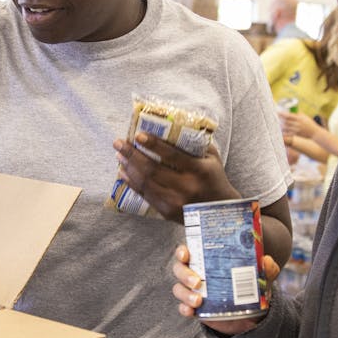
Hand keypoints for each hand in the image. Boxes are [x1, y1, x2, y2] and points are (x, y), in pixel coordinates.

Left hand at [113, 133, 234, 222]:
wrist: (219, 212)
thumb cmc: (215, 179)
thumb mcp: (212, 158)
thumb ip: (195, 144)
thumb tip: (174, 125)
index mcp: (198, 171)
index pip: (172, 156)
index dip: (153, 145)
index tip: (138, 135)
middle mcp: (185, 187)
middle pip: (152, 169)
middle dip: (132, 154)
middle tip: (118, 142)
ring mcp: (174, 202)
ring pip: (145, 183)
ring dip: (129, 167)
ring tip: (119, 155)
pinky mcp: (166, 212)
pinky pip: (144, 195)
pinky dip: (132, 183)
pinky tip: (123, 172)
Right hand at [170, 244, 279, 335]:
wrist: (250, 310)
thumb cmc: (249, 284)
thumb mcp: (259, 276)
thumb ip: (266, 268)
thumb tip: (266, 261)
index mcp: (205, 259)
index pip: (187, 251)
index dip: (182, 251)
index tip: (186, 254)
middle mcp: (196, 273)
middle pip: (180, 269)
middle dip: (184, 275)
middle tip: (196, 282)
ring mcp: (193, 291)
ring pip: (179, 289)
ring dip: (185, 294)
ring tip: (198, 301)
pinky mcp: (195, 307)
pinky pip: (183, 307)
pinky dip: (184, 309)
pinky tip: (191, 311)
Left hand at [277, 111, 321, 140]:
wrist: (314, 132)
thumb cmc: (309, 123)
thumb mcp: (304, 116)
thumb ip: (298, 114)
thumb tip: (291, 110)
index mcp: (299, 118)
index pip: (288, 116)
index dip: (282, 114)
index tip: (277, 112)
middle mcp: (297, 124)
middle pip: (285, 121)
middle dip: (279, 119)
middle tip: (274, 117)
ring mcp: (296, 130)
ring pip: (285, 128)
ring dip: (280, 125)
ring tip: (276, 123)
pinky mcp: (296, 134)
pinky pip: (287, 134)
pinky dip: (283, 132)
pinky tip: (279, 131)